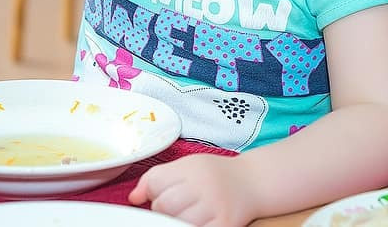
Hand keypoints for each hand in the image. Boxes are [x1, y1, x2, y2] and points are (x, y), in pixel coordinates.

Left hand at [129, 154, 255, 226]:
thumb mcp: (187, 166)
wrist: (254, 182)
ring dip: (176, 222)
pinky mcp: (225, 225)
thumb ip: (157, 177)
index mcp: (193, 167)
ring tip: (187, 214)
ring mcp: (216, 207)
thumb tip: (133, 198)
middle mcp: (205, 185)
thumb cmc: (215, 175)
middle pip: (163, 205)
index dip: (153, 191)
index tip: (161, 193)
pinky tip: (197, 221)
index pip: (156, 182)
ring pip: (177, 222)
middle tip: (176, 206)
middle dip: (163, 209)